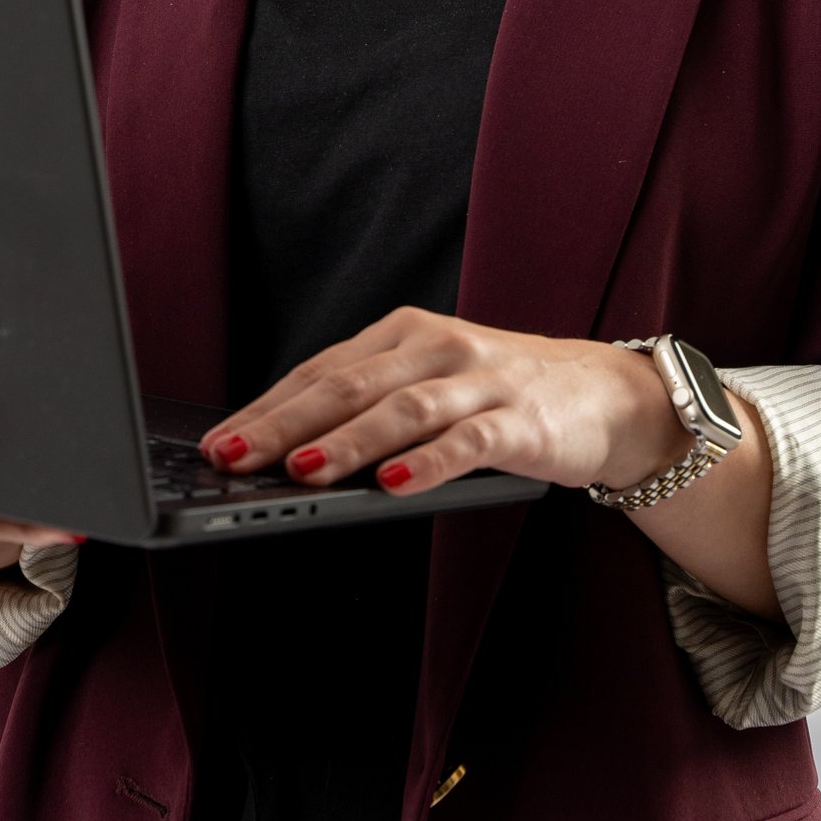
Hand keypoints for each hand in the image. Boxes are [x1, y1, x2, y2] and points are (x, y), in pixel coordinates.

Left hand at [196, 306, 692, 497]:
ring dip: (348, 442)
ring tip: (303, 471)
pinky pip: (469, 442)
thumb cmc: (497, 393)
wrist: (603, 392)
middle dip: (285, 424)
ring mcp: (481, 380)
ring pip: (402, 409)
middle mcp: (437, 346)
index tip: (216, 445)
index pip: (321, 371)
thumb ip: (369, 408)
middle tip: (234, 458)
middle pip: (349, 385)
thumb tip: (283, 454)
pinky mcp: (521, 419)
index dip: (265, 408)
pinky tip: (392, 486)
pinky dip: (427, 464)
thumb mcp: (427, 385)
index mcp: (403, 334)